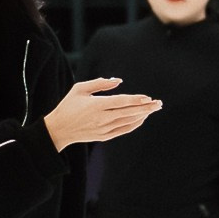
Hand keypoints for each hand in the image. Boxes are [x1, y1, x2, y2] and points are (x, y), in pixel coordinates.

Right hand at [42, 78, 160, 149]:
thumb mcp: (80, 89)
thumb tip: (118, 80)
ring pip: (128, 122)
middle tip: (159, 103)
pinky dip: (134, 124)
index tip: (148, 97)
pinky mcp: (104, 136)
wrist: (59, 130)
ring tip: (154, 109)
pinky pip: (123, 130)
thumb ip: (100, 83)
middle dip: (146, 108)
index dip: (136, 100)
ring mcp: (104, 129)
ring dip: (142, 115)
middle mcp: (102, 118)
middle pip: (129, 112)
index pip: (121, 102)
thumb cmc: (68, 106)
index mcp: (96, 105)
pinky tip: (142, 118)